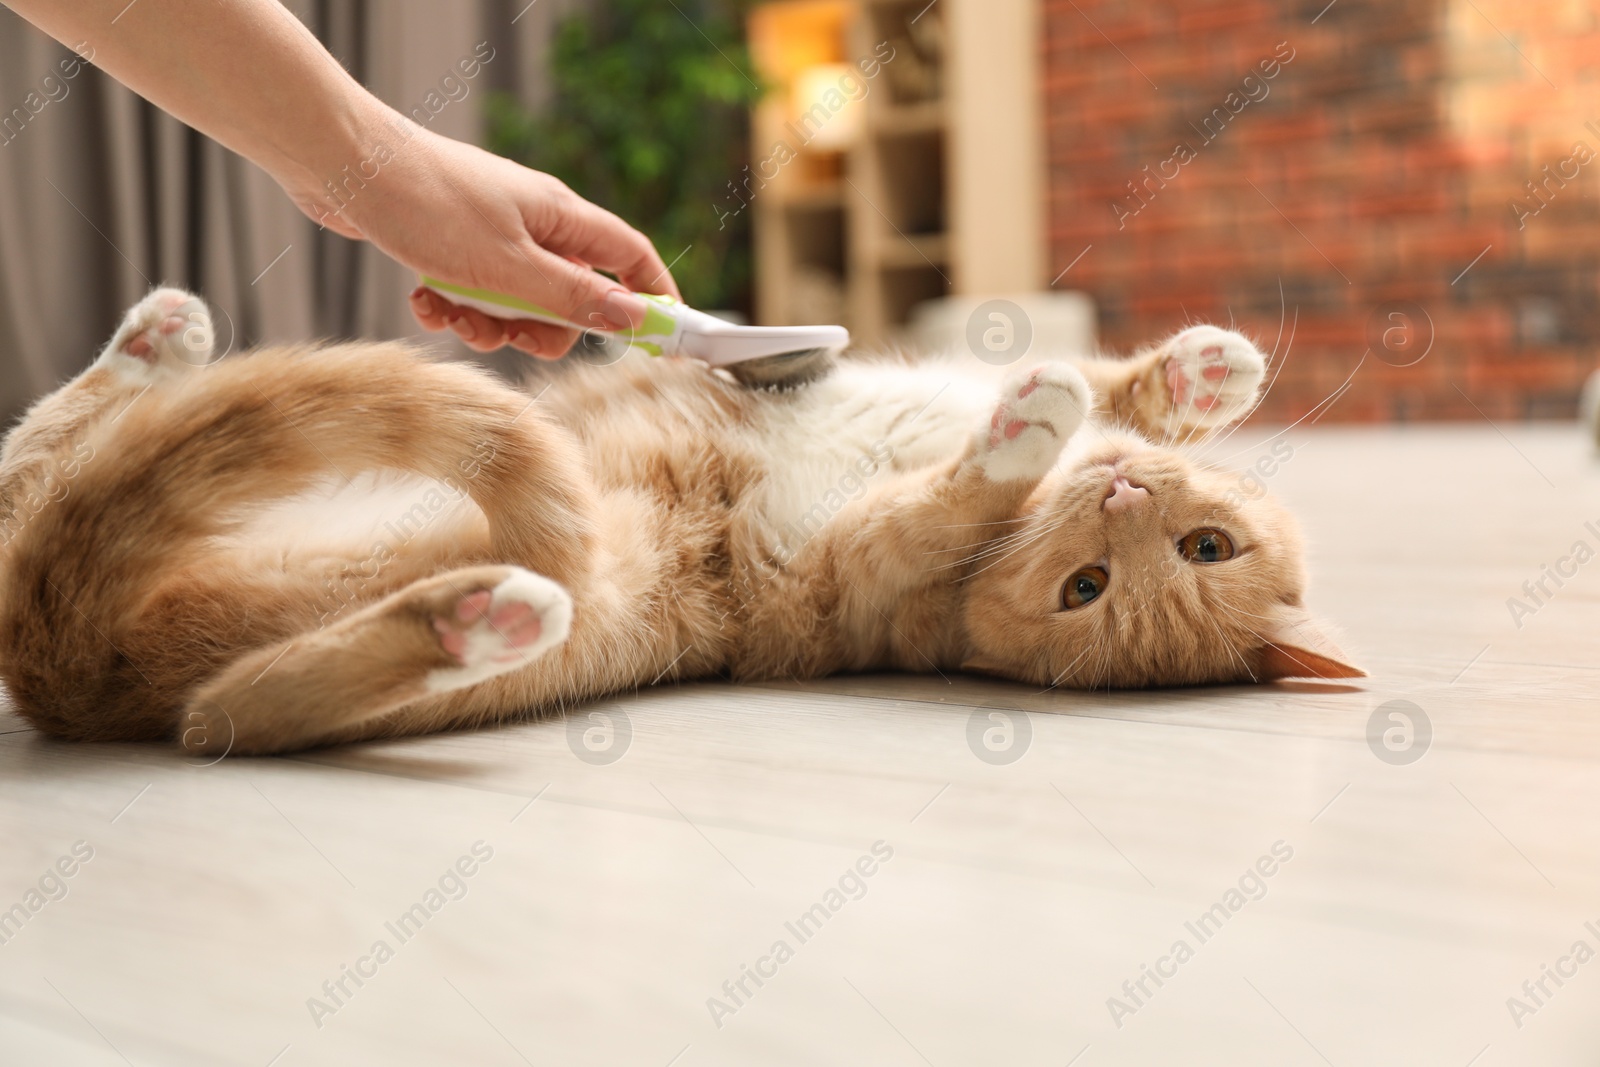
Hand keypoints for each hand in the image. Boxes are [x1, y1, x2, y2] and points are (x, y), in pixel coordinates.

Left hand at [288, 123, 679, 357]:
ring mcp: (495, 235)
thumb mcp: (509, 266)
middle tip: (508, 334)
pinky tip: (422, 298)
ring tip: (448, 309)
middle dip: (540, 328)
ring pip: (518, 304)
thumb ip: (574, 298)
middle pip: (571, 297)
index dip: (653, 298)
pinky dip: (453, 305)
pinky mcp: (456, 246)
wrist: (345, 165)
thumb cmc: (429, 204)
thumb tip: (635, 319)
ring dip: (486, 322)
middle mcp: (536, 224)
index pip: (632, 259)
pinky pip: (475, 295)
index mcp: (562, 219)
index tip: (663, 340)